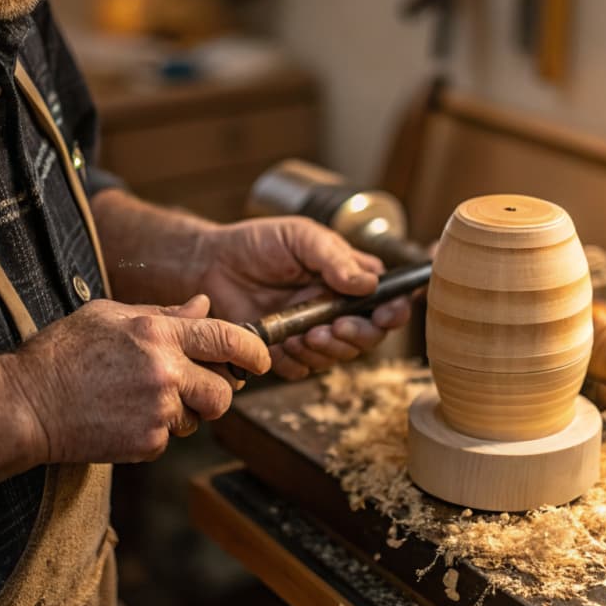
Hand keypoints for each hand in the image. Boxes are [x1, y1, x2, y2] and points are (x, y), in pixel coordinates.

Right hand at [2, 295, 270, 463]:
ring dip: (181, 412)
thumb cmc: (63, 353)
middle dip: (216, 392)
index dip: (254, 350)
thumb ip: (165, 313)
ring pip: (197, 418)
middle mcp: (164, 371)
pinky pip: (169, 438)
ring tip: (140, 399)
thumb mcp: (111, 315)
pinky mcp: (146, 442)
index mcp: (157, 333)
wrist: (25, 404)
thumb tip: (204, 306)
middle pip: (224, 392)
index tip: (262, 358)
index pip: (227, 338)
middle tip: (195, 389)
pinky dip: (154, 432)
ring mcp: (157, 410)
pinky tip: (124, 416)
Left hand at [196, 216, 411, 379]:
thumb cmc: (257, 244)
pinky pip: (304, 369)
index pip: (386, 300)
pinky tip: (285, 342)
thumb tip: (369, 284)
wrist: (211, 264)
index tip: (385, 315)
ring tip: (305, 332)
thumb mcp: (301, 237)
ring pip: (339, 356)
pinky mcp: (286, 351)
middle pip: (369, 336)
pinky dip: (299, 360)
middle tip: (335, 326)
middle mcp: (336, 308)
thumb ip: (335, 259)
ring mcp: (312, 331)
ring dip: (327, 349)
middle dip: (358, 336)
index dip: (393, 312)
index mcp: (348, 278)